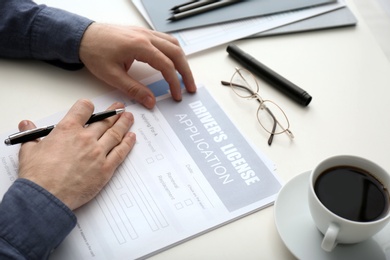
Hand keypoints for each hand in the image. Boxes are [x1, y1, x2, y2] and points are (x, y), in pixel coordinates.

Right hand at [17, 99, 135, 209]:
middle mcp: (85, 138)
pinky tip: (132, 137)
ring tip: (129, 118)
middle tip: (120, 108)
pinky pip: (120, 152)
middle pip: (104, 121)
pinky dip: (128, 143)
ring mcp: (98, 153)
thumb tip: (26, 124)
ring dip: (124, 124)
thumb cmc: (37, 175)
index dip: (88, 106)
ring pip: (115, 134)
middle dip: (113, 112)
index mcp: (67, 129)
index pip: (84, 108)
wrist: (46, 197)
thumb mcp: (29, 150)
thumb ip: (31, 134)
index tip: (92, 108)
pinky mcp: (105, 169)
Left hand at [79, 23, 196, 108]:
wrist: (82, 36)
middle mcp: (146, 36)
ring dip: (182, 60)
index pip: (166, 65)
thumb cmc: (94, 52)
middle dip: (186, 72)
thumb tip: (151, 101)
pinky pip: (165, 40)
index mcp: (139, 46)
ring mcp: (145, 33)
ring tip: (185, 76)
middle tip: (190, 87)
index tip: (176, 95)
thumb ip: (134, 89)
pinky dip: (173, 52)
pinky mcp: (142, 33)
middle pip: (176, 53)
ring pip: (173, 44)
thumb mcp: (112, 76)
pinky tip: (173, 61)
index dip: (174, 82)